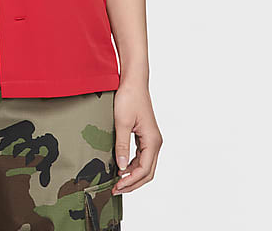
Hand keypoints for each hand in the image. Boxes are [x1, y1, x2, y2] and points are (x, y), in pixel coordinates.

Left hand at [112, 80, 162, 194]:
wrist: (133, 82)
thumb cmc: (129, 98)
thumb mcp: (121, 122)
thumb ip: (121, 145)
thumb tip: (121, 167)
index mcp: (152, 141)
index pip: (144, 170)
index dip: (130, 181)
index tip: (117, 186)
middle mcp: (155, 143)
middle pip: (147, 172)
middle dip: (133, 183)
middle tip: (116, 189)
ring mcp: (151, 139)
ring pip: (145, 165)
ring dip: (133, 175)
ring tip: (117, 181)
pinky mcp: (146, 135)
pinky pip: (142, 156)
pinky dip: (133, 165)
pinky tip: (122, 167)